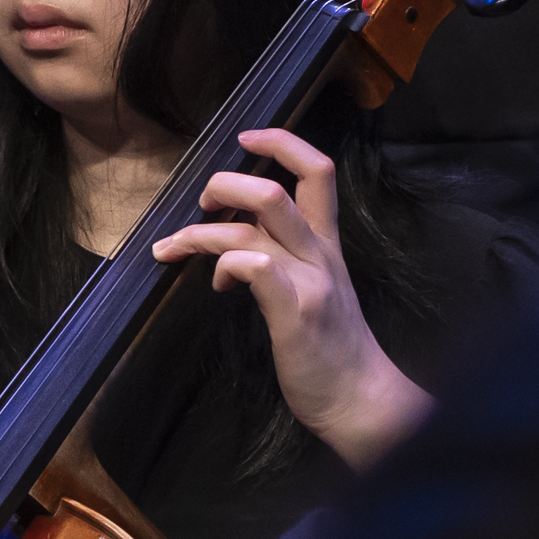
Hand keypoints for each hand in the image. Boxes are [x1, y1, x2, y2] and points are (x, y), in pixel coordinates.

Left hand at [150, 128, 429, 466]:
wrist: (362, 401)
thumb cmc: (332, 351)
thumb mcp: (314, 292)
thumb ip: (280, 261)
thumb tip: (231, 248)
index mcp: (326, 244)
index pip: (317, 170)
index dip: (280, 141)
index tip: (246, 138)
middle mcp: (320, 253)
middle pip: (275, 188)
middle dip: (223, 183)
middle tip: (201, 204)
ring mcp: (309, 280)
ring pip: (254, 221)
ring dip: (202, 229)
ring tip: (176, 248)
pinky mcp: (295, 312)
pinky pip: (254, 264)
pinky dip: (225, 263)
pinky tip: (217, 286)